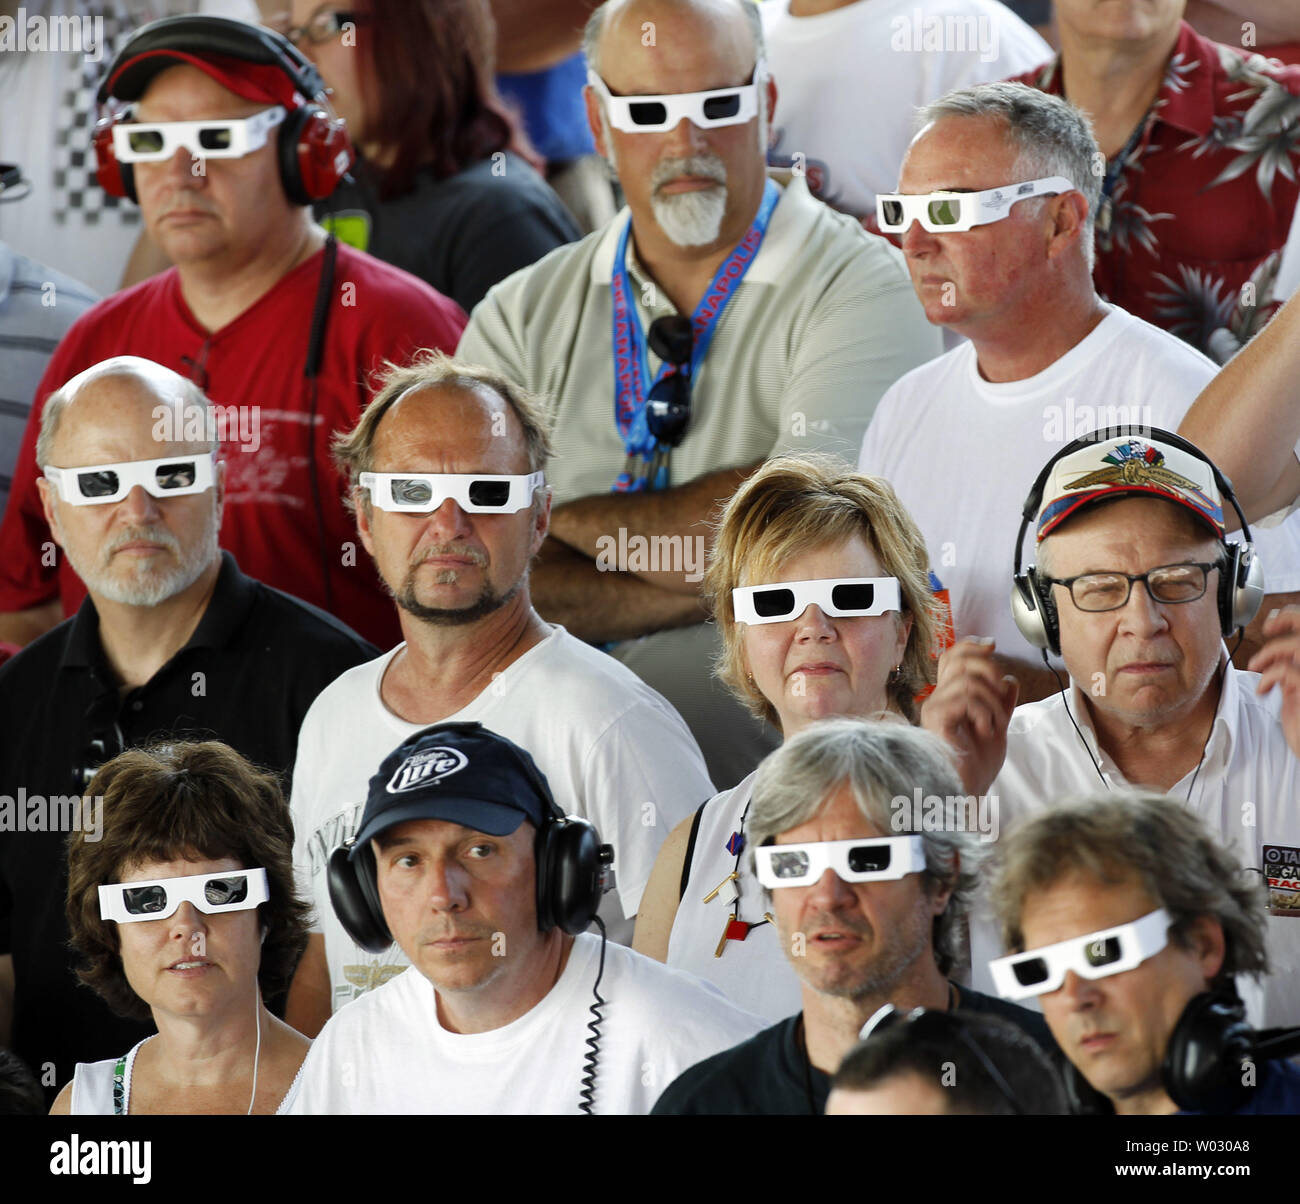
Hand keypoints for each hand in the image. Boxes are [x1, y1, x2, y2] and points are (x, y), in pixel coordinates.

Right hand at [920, 637, 1018, 795]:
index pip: (953, 656)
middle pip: (960, 660)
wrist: (967, 791)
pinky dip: (985, 712)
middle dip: (990, 671)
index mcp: (949, 697)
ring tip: (995, 724)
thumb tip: (1010, 679)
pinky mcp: (935, 718)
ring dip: (993, 702)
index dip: (972, 646)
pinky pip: (965, 698)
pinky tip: (985, 730)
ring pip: (968, 681)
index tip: (992, 646)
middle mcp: (937, 698)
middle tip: (1001, 697)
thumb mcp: (997, 727)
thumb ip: (1002, 703)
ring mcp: (933, 707)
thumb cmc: (976, 765)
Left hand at [1247, 606, 1299, 759]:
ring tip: (1257, 667)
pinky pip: (1285, 670)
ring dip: (1269, 653)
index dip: (1294, 617)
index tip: (1273, 623)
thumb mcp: (1295, 689)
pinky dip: (1268, 676)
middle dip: (1287, 619)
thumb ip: (1291, 668)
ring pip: (1295, 646)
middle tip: (1267, 628)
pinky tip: (1264, 690)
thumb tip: (1277, 651)